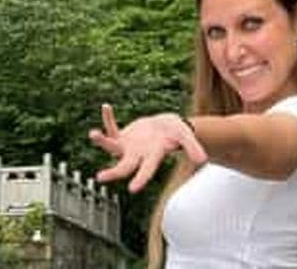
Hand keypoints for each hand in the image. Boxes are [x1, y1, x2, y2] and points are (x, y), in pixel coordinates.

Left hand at [89, 103, 207, 192]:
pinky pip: (113, 128)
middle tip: (100, 177)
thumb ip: (192, 147)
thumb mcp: (186, 136)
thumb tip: (203, 160)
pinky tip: (106, 106)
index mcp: (152, 157)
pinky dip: (108, 119)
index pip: (147, 170)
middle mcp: (137, 156)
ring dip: (102, 141)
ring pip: (112, 147)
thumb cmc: (175, 133)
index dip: (141, 178)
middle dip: (113, 172)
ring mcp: (127, 147)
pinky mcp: (122, 136)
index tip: (133, 189)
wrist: (164, 127)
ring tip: (93, 134)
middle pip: (123, 167)